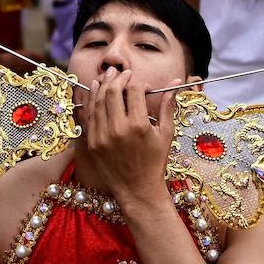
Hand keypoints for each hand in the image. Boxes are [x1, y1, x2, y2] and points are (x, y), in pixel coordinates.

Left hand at [80, 68, 175, 205]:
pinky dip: (91, 100)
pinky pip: (89, 115)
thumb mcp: (166, 134)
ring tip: (108, 76)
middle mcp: (118, 129)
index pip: (134, 91)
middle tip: (123, 74)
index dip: (140, 84)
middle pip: (113, 91)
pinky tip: (95, 91)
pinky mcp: (91, 142)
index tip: (144, 87)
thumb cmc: (155, 162)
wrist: (137, 190)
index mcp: (138, 126)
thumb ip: (168, 106)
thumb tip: (175, 83)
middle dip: (118, 78)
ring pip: (98, 101)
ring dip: (102, 85)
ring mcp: (101, 136)